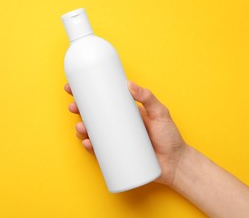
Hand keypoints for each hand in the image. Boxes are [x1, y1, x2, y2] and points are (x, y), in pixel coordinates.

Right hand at [64, 80, 187, 185]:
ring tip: (81, 127)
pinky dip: (90, 147)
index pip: (103, 99)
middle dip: (79, 111)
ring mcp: (116, 140)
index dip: (86, 93)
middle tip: (73, 107)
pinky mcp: (116, 155)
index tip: (73, 87)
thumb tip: (129, 84)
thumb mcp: (160, 113)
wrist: (176, 164)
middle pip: (93, 115)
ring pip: (93, 133)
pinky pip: (99, 151)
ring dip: (82, 129)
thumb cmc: (170, 137)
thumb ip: (147, 98)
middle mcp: (118, 125)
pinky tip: (87, 143)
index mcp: (125, 111)